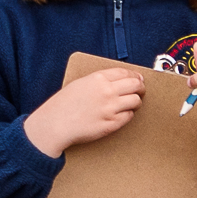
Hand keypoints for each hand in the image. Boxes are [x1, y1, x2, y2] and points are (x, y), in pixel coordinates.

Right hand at [22, 63, 145, 156]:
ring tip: (133, 104)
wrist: (55, 124)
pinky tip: (122, 114)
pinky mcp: (112, 123)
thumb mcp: (79, 84)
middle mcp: (107, 91)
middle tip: (141, 90)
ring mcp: (110, 108)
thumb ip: (98, 81)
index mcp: (98, 79)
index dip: (134, 75)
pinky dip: (128, 115)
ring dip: (136, 102)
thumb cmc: (63, 105)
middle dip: (140, 87)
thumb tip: (116, 81)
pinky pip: (129, 116)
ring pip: (135, 101)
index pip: (125, 72)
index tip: (138, 78)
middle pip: (135, 85)